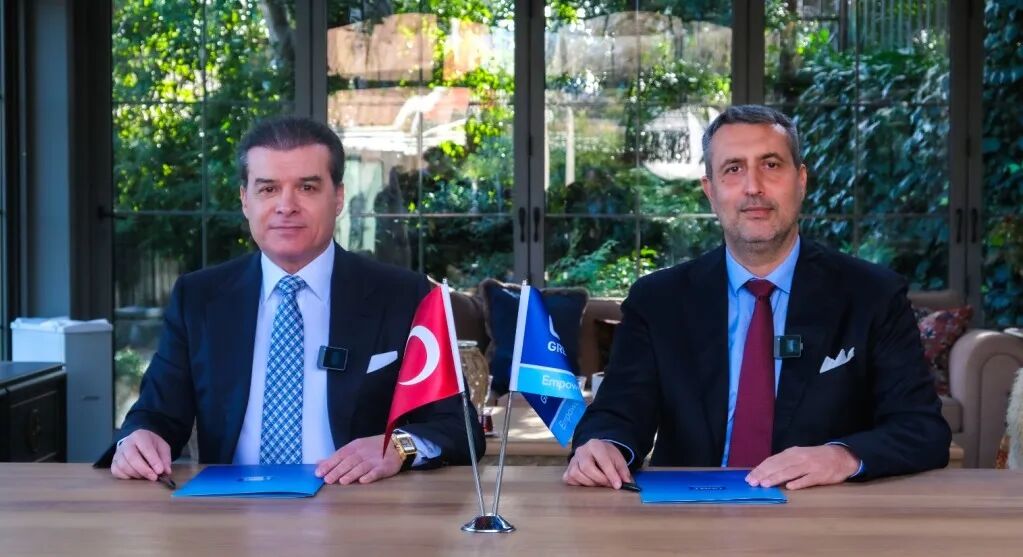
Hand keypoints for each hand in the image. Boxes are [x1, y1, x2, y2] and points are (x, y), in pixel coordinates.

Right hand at [110, 429, 171, 480]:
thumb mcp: (162, 447)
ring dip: (136, 474)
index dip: (153, 460)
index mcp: (139, 436)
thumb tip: (166, 471)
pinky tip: (136, 476)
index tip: (160, 471)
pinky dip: (127, 477)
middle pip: (132, 457)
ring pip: (123, 466)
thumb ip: (165, 458)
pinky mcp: (113, 463)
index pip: (146, 448)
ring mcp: (118, 453)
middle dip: (144, 470)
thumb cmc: (151, 444)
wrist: (138, 441)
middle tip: (154, 477)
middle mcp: (126, 443)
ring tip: (146, 476)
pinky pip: (117, 472)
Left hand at [315, 435, 402, 484]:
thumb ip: (337, 457)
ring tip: (342, 481)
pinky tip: (363, 480)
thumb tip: (319, 463)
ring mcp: (375, 459)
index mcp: (355, 446)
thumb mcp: (354, 448)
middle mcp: (364, 452)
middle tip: (328, 480)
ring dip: (352, 474)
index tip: (319, 473)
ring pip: (361, 466)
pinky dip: (370, 476)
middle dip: (338, 470)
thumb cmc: (372, 448)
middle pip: (349, 461)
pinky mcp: (385, 467)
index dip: (329, 463)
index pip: (340, 455)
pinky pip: (377, 471)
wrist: (396, 445)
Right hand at [562, 439, 632, 488]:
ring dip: (589, 483)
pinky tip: (588, 483)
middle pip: (587, 467)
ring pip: (576, 474)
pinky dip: (578, 484)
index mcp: (595, 445)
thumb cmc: (607, 455)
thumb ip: (623, 470)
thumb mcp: (618, 459)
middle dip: (599, 479)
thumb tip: (626, 483)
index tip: (618, 485)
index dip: (611, 474)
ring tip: (599, 484)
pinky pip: (569, 478)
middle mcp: (581, 450)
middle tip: (608, 485)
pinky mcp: (567, 469)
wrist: (596, 450)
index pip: (602, 460)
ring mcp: (573, 460)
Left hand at [746, 445, 860, 489]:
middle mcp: (799, 458)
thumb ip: (784, 462)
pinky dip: (799, 482)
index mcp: (792, 453)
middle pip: (778, 466)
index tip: (749, 477)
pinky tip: (790, 487)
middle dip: (763, 474)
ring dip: (776, 477)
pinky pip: (808, 479)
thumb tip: (766, 471)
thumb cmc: (816, 457)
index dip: (760, 469)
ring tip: (765, 484)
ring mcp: (810, 466)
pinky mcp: (820, 475)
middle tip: (752, 482)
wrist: (841, 456)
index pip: (772, 460)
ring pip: (790, 472)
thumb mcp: (799, 455)